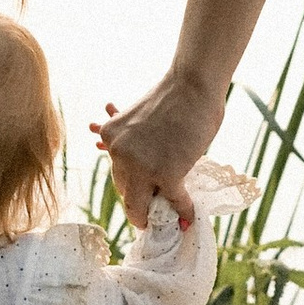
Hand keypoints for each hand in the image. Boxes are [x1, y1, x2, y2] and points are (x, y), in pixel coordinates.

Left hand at [93, 71, 227, 228]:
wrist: (192, 86)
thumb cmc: (174, 97)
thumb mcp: (140, 119)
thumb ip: (136, 142)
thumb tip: (130, 158)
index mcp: (111, 137)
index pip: (118, 175)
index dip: (131, 188)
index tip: (140, 198)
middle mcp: (120, 154)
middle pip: (127, 192)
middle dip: (142, 200)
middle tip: (155, 210)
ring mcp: (142, 166)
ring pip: (144, 204)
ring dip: (157, 212)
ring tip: (168, 218)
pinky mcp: (167, 174)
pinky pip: (174, 201)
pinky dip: (183, 210)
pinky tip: (188, 217)